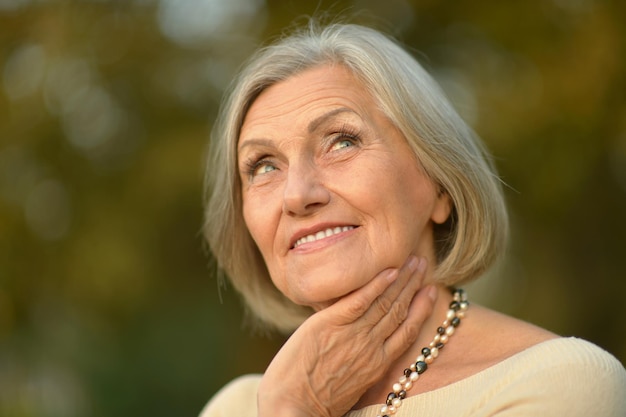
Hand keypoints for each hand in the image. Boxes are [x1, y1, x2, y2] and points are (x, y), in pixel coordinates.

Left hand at [257, 256, 436, 416]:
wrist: (291, 408)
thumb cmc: (315, 402)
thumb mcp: (351, 385)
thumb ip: (362, 361)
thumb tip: (363, 344)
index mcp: (378, 364)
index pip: (407, 330)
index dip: (421, 308)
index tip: (430, 290)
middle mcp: (371, 347)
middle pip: (399, 310)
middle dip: (413, 284)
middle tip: (422, 263)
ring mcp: (353, 335)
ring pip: (385, 302)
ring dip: (401, 279)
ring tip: (412, 260)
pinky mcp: (330, 324)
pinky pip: (359, 300)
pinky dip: (376, 285)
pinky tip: (389, 271)